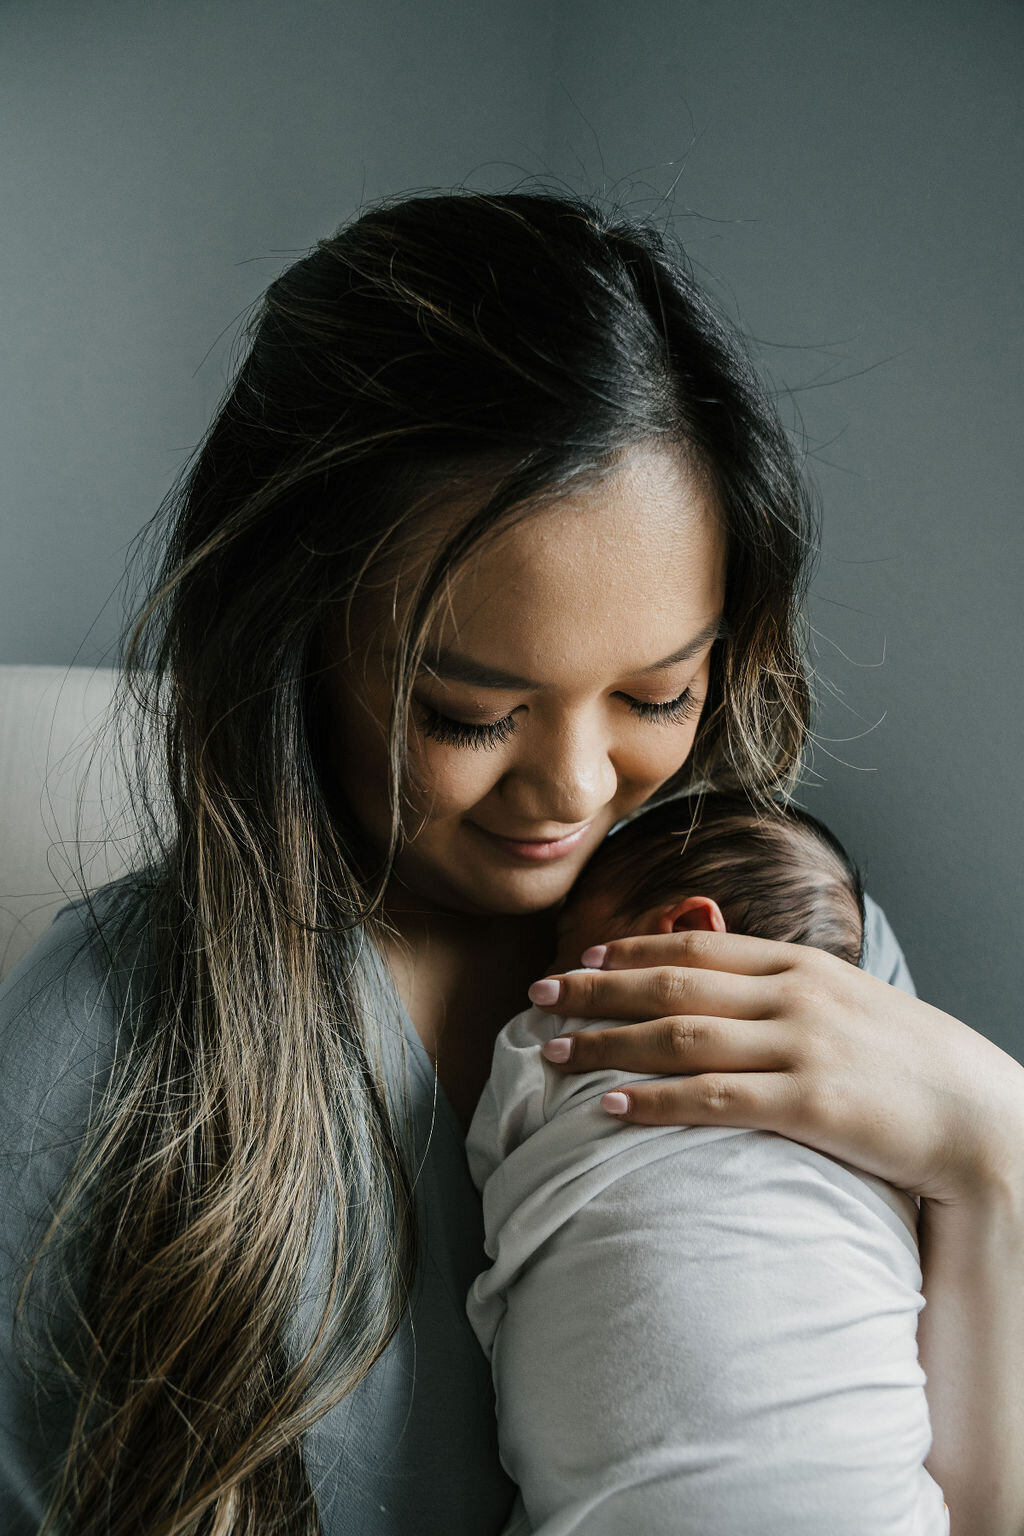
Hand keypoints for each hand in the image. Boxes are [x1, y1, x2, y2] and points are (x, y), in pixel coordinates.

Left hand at [528, 930, 1023, 1205]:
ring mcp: (802, 1047)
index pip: (697, 949)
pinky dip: (655, 1100)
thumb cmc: (910, 1065)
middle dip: (597, 990)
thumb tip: (726, 989)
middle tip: (538, 997)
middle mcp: (795, 995)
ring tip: (555, 1052)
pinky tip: (610, 1105)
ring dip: (608, 1043)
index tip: (582, 959)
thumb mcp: (848, 1005)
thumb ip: (786, 991)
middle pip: (672, 985)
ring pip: (680, 1037)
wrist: (981, 1117)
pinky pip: (713, 1099)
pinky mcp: (810, 1104)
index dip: (631, 953)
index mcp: (802, 966)